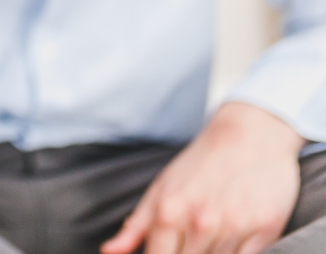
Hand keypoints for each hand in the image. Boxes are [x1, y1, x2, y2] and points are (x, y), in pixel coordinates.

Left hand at [102, 103, 304, 253]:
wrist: (250, 135)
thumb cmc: (200, 165)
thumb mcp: (160, 189)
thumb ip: (136, 226)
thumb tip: (110, 252)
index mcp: (168, 212)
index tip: (164, 252)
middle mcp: (200, 222)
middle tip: (186, 241)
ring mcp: (234, 228)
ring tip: (209, 237)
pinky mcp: (266, 230)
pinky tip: (232, 242)